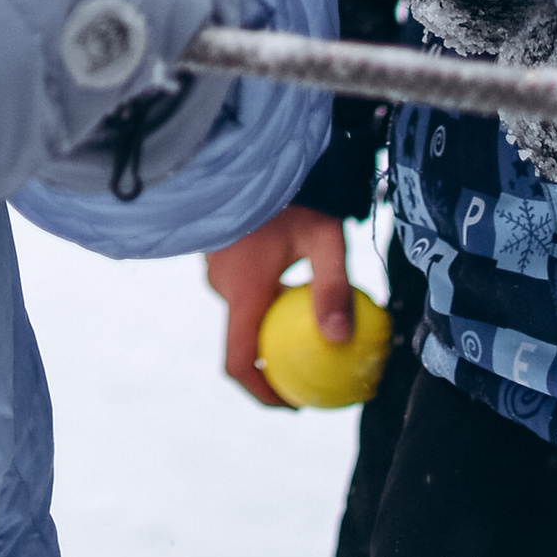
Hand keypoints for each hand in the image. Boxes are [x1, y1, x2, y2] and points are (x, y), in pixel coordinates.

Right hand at [205, 204, 351, 409]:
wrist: (249, 152)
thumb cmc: (292, 194)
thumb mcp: (324, 238)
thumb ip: (333, 288)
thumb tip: (340, 339)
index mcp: (242, 292)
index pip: (239, 362)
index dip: (262, 393)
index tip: (293, 404)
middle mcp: (223, 286)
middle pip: (244, 341)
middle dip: (274, 364)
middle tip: (311, 370)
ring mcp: (216, 269)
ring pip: (244, 314)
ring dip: (270, 329)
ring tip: (306, 329)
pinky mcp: (219, 254)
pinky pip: (242, 292)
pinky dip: (264, 305)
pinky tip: (292, 291)